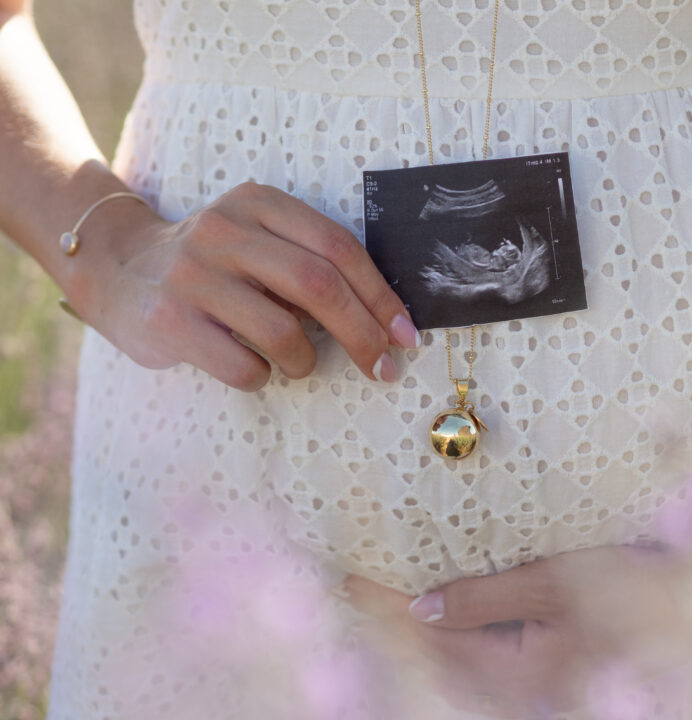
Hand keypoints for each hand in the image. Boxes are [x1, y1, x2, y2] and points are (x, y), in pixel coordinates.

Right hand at [69, 182, 419, 389]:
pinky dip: (262, 377)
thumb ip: (311, 263)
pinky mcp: (168, 320)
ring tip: (298, 362)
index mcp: (258, 204)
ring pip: (284, 332)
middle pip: (319, 286)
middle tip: (384, 367)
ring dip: (306, 361)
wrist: (119, 270)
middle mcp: (223, 231)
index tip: (406, 335)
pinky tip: (252, 367)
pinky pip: (244, 366)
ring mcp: (191, 274)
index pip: (338, 248)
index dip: (380, 296)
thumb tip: (386, 319)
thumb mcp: (259, 242)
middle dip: (364, 334)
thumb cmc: (215, 267)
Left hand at [341, 545, 691, 717]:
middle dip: (399, 629)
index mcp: (529, 676)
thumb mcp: (559, 581)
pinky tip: (461, 611)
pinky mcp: (564, 670)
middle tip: (364, 584)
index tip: (350, 578)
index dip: (387, 612)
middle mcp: (533, 693)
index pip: (435, 646)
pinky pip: (495, 665)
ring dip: (430, 636)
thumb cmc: (642, 583)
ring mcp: (550, 686)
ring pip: (466, 670)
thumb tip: (420, 609)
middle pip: (442, 668)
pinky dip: (465, 640)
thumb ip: (486, 599)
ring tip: (400, 596)